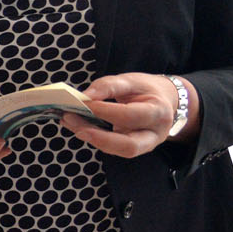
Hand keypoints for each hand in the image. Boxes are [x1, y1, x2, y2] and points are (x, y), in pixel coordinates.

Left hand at [64, 73, 187, 156]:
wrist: (163, 101)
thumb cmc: (146, 89)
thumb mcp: (131, 80)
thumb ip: (109, 85)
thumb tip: (85, 96)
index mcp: (159, 112)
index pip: (129, 116)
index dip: (104, 111)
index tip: (81, 102)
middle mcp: (155, 134)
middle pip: (128, 145)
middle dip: (97, 136)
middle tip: (69, 119)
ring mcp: (145, 145)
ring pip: (119, 151)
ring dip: (91, 138)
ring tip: (69, 121)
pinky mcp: (132, 148)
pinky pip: (112, 148)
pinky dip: (93, 137)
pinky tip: (77, 125)